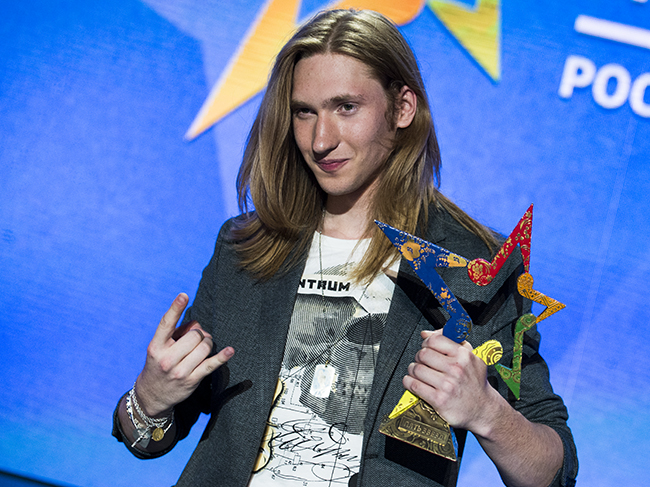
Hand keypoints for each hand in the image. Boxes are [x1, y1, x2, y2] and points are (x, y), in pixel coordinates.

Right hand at [134, 293, 233, 416]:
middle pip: (194, 335)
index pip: (166, 324)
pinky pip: (210, 365)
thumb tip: (199, 325)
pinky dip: (222, 357)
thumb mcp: (160, 348)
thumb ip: (177, 333)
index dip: (175, 308)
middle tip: (197, 339)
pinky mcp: (192, 380)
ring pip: (204, 347)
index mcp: (156, 346)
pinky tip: (230, 350)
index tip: (184, 295)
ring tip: (201, 348)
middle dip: (199, 334)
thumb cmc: (159, 365)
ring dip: (207, 344)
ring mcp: (179, 371)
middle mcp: (166, 359)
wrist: (152, 396)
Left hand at [403, 329, 495, 431]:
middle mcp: (456, 369)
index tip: (427, 348)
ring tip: (418, 373)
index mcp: (463, 355)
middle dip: (419, 357)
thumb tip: (425, 333)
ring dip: (413, 370)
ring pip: (416, 369)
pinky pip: (414, 385)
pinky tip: (413, 382)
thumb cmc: (475, 383)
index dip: (426, 342)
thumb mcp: (471, 358)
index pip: (435, 340)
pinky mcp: (439, 400)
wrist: (483, 410)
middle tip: (422, 362)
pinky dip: (409, 382)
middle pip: (422, 354)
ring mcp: (447, 385)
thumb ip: (450, 341)